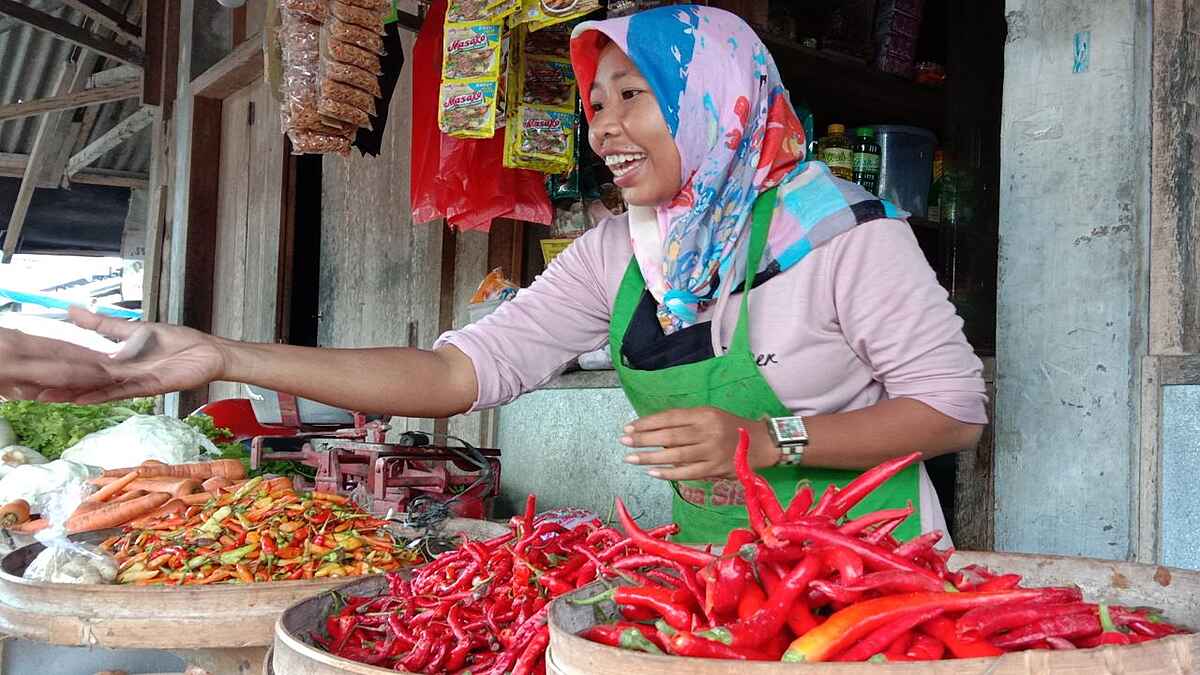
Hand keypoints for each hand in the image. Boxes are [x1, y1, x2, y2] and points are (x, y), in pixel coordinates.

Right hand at [12, 307, 229, 403]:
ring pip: (101, 389)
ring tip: (51, 397)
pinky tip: (85, 398)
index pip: (85, 365)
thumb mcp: (133, 329)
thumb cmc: (176, 342)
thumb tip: (73, 310)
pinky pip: (124, 391)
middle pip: (89, 380)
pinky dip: (104, 394)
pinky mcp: (150, 388)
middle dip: (64, 385)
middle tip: (35, 390)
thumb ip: (103, 324)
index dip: (63, 368)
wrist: (207, 352)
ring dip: (77, 393)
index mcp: (117, 360)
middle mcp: (123, 374)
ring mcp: (135, 382)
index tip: (38, 370)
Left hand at [619, 406, 780, 480]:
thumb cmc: (729, 426)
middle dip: (642, 439)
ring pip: (674, 455)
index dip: (647, 423)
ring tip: (631, 458)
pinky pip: (687, 473)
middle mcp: (706, 431)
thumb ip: (685, 422)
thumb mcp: (709, 415)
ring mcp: (711, 451)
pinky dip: (668, 473)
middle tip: (624, 442)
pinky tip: (653, 472)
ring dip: (649, 458)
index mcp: (703, 414)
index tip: (628, 427)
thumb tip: (653, 429)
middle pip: (668, 436)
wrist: (761, 443)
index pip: (669, 418)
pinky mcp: (715, 469)